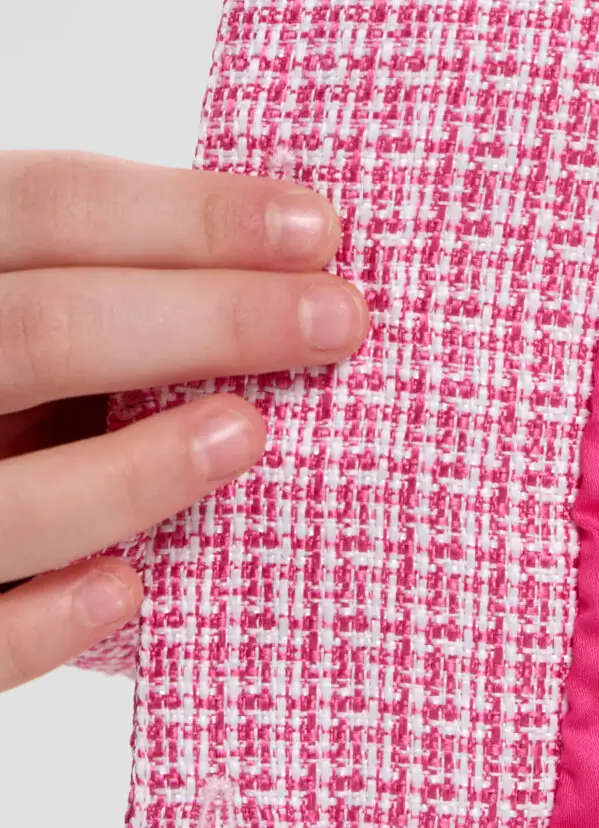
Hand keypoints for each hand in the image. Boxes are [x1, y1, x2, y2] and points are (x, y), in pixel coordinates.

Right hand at [0, 151, 366, 690]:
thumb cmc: (5, 399)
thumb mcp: (22, 325)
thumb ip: (99, 302)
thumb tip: (287, 283)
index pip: (47, 210)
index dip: (185, 216)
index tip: (318, 231)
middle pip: (41, 332)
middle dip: (205, 321)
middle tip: (337, 324)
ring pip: (5, 493)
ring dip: (133, 470)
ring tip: (252, 439)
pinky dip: (48, 616)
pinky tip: (128, 590)